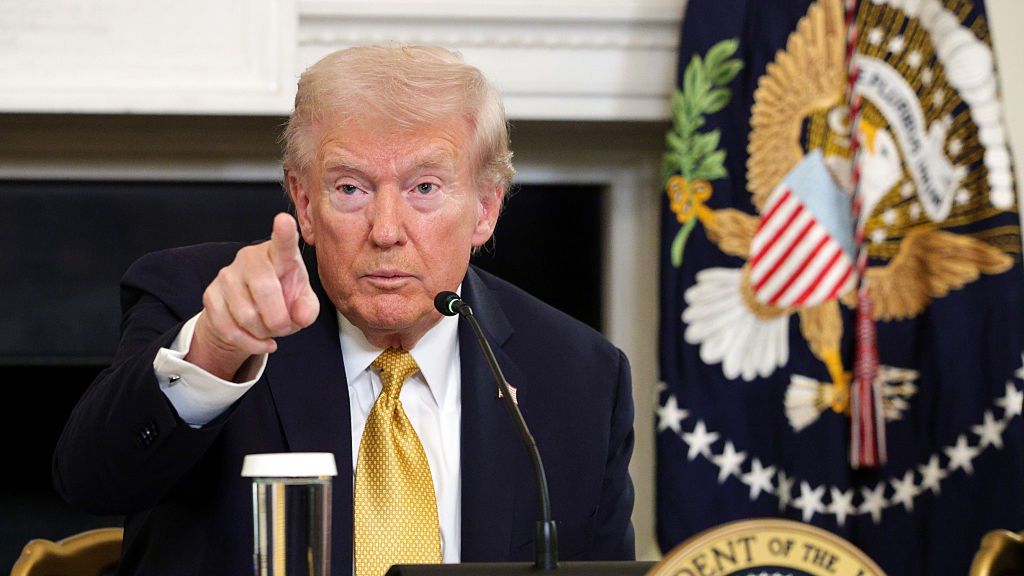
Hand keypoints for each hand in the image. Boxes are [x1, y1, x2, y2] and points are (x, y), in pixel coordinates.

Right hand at [187, 213, 319, 379]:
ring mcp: (227, 275)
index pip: (282, 243)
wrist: (250, 315)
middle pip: (264, 288)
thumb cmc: (283, 300)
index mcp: (280, 255)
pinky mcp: (210, 295)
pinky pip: (230, 328)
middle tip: (284, 327)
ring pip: (246, 314)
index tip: (284, 220)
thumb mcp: (303, 304)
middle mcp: (250, 258)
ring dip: (263, 332)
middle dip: (278, 318)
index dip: (284, 232)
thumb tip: (300, 316)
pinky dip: (249, 342)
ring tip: (269, 329)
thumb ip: (307, 309)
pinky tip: (260, 341)